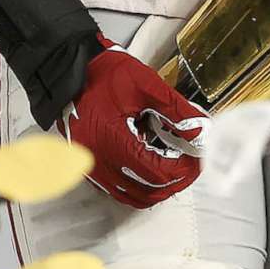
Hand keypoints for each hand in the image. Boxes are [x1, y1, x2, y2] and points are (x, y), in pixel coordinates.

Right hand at [63, 43, 205, 208]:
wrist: (69, 73)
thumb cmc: (105, 75)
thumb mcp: (148, 85)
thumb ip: (177, 111)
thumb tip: (201, 132)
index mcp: (114, 140)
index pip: (158, 173)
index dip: (184, 170)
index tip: (199, 159)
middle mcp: (99, 160)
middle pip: (148, 191)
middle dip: (175, 180)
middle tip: (192, 164)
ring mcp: (91, 166)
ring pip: (132, 195)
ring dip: (158, 187)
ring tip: (175, 166)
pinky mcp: (87, 165)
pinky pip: (116, 189)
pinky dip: (139, 186)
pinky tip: (151, 168)